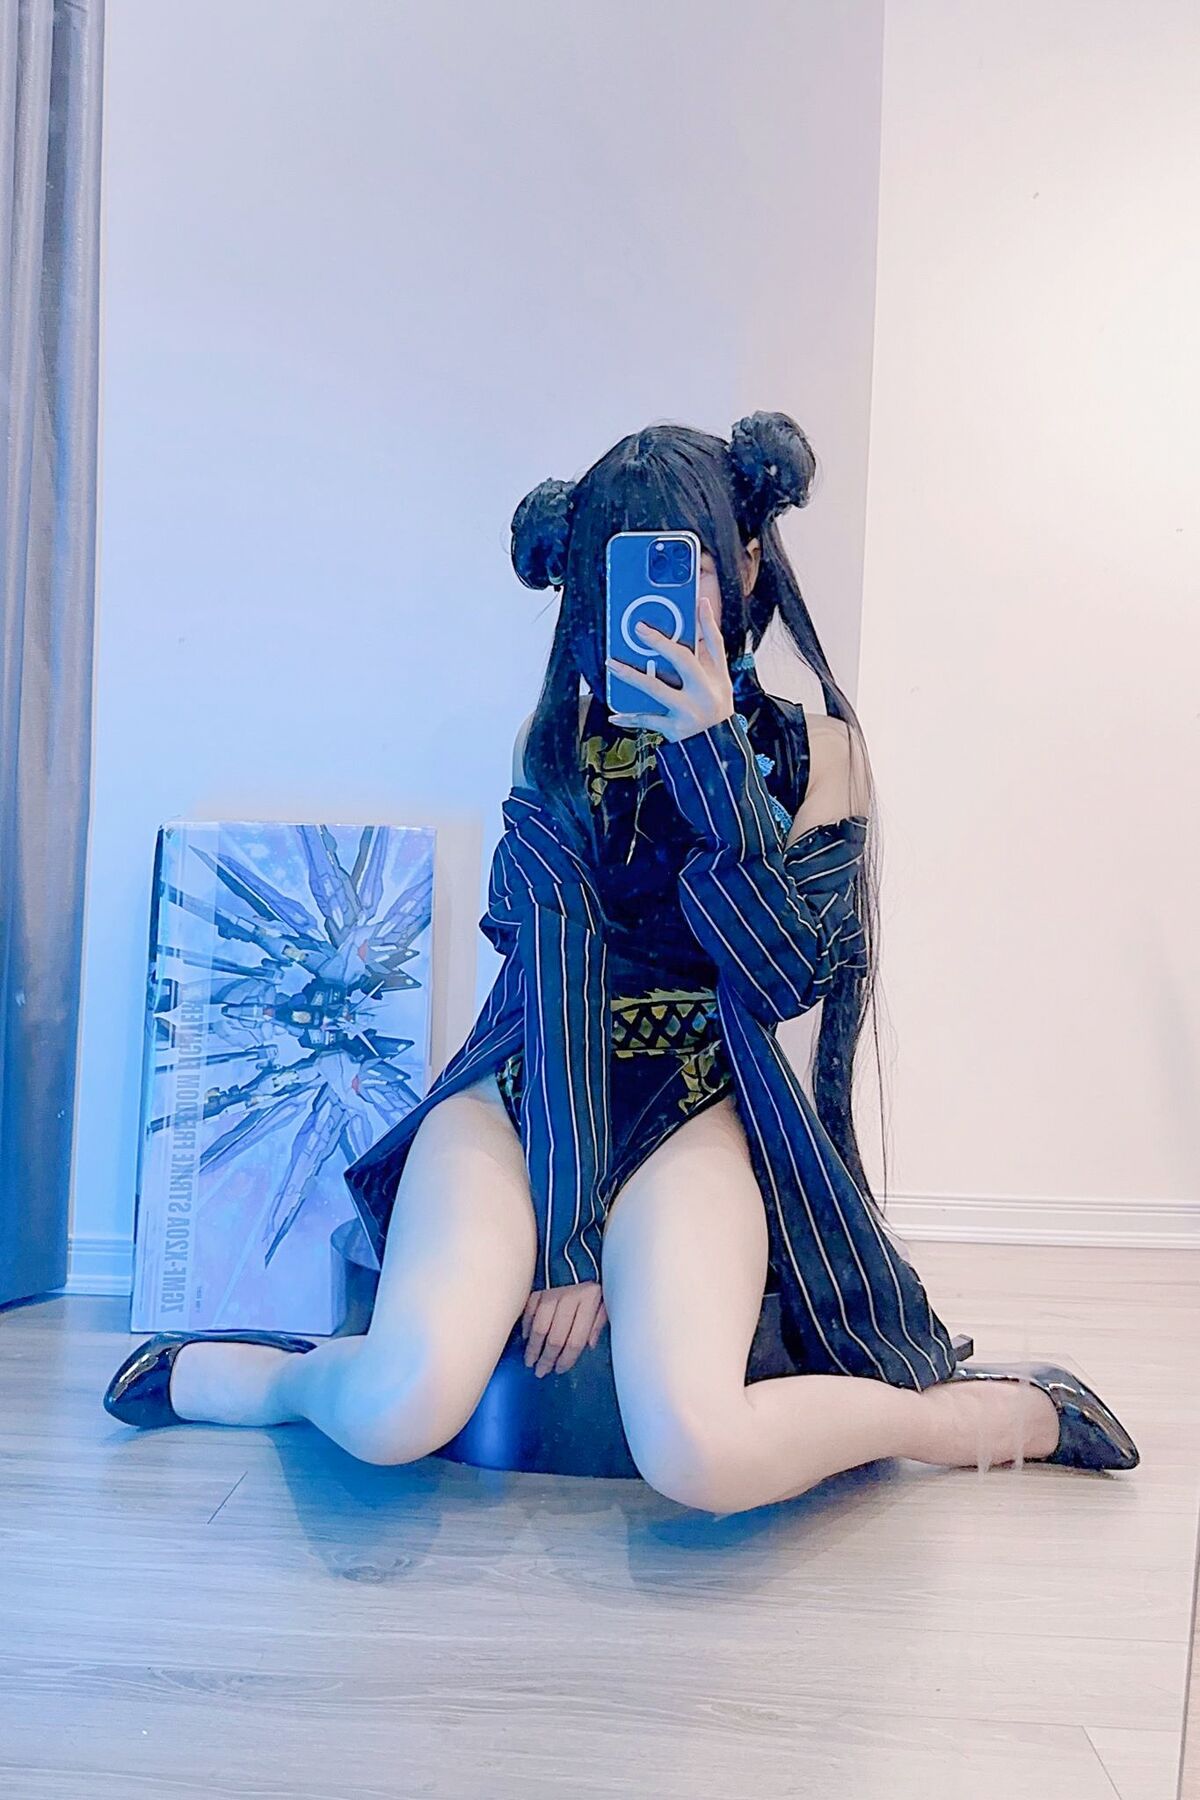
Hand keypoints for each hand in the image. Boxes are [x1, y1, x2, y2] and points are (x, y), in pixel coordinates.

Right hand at [521, 1279, 607, 1376]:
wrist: (572, 1238)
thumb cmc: (592, 1271)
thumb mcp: (604, 1293)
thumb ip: (599, 1319)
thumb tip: (590, 1345)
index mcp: (589, 1301)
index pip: (575, 1341)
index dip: (566, 1360)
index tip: (559, 1370)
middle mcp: (569, 1298)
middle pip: (555, 1339)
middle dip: (546, 1359)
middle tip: (540, 1372)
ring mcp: (550, 1291)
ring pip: (538, 1328)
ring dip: (532, 1348)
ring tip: (529, 1360)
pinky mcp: (535, 1284)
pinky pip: (528, 1311)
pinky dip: (525, 1326)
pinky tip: (525, 1337)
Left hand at [605, 594, 734, 743]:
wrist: (716, 753)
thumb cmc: (714, 716)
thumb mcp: (719, 689)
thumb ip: (705, 664)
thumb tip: (692, 636)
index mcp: (718, 678)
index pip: (716, 644)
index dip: (708, 622)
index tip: (700, 601)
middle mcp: (706, 691)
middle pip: (684, 659)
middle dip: (661, 642)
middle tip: (641, 629)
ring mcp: (690, 710)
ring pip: (656, 688)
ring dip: (631, 675)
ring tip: (612, 664)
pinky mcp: (675, 728)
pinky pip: (647, 720)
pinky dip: (629, 718)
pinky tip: (614, 715)